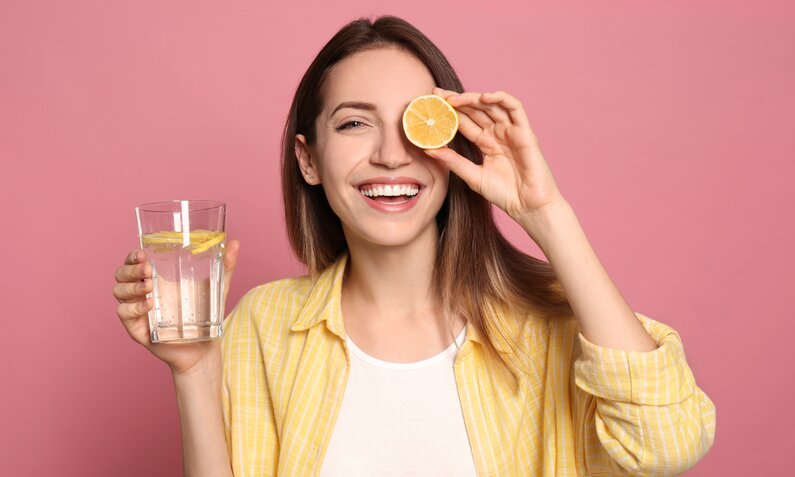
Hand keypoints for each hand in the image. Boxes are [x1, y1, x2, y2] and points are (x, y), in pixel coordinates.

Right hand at [112, 240, 239, 375]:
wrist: (204, 348)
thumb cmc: (205, 315)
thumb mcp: (217, 288)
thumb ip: (225, 266)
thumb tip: (236, 243)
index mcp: (155, 279)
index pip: (134, 262)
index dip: (132, 256)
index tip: (142, 253)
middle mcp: (141, 293)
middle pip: (121, 274)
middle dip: (131, 269)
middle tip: (148, 270)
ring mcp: (138, 310)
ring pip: (118, 292)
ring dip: (131, 286)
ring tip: (149, 286)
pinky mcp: (137, 328)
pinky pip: (125, 314)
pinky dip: (135, 307)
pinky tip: (150, 304)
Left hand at [426, 87, 565, 222]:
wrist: (528, 206)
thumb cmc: (504, 194)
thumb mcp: (472, 176)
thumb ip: (453, 161)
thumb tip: (428, 149)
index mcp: (486, 142)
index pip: (466, 121)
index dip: (450, 112)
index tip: (432, 105)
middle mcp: (498, 133)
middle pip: (476, 110)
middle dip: (457, 100)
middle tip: (438, 95)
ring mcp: (512, 131)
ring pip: (493, 105)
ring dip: (474, 98)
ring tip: (455, 99)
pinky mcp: (525, 132)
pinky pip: (515, 108)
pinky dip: (501, 98)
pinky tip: (484, 97)